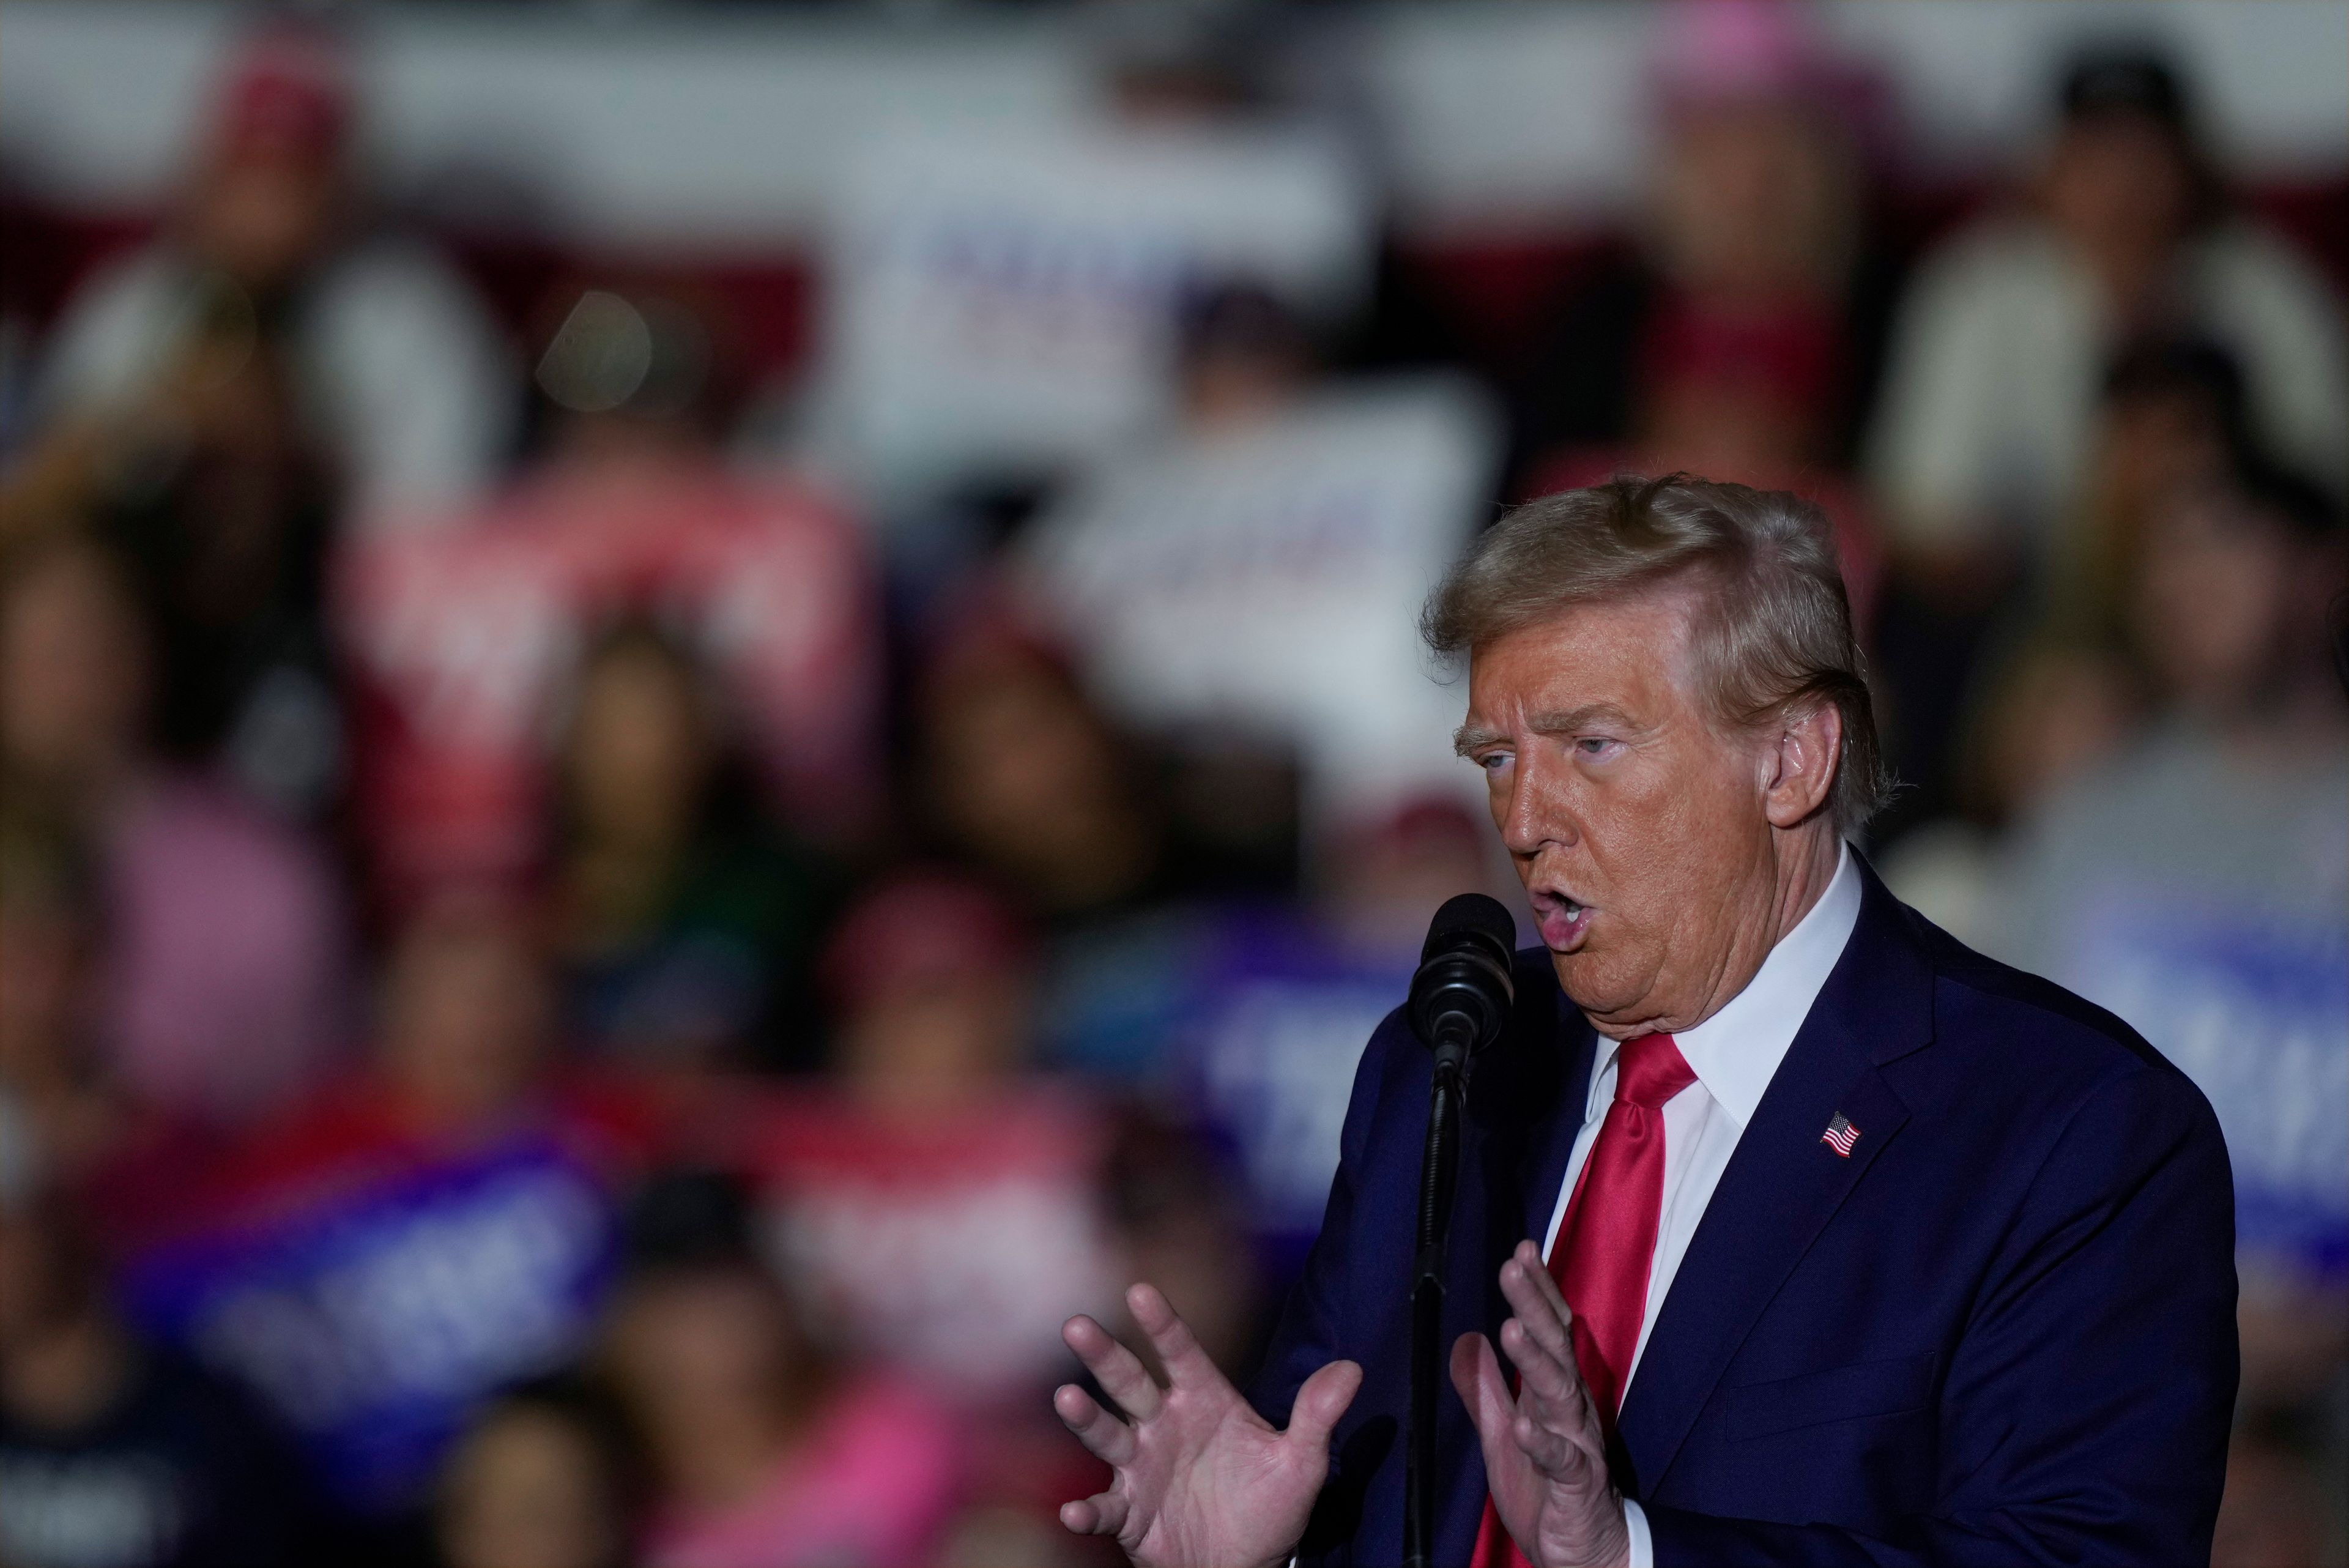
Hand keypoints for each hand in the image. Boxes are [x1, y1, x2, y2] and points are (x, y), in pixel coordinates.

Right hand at [1056, 1282, 1361, 1567]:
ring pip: (1107, 1434)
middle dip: (1104, 1355)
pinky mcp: (1129, 1513)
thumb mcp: (1301, 1463)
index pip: (1182, 1354)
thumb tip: (1352, 1368)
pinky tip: (1074, 1510)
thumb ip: (1317, 1415)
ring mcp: (1141, 1467)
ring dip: (1086, 1417)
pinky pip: (1105, 1508)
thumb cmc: (1269, 1510)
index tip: (1141, 1291)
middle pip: (1129, 1383)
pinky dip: (1088, 1509)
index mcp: (1203, 1402)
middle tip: (1077, 1325)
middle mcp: (1164, 1426)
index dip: (1161, 1324)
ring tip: (1067, 1397)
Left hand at [1450, 1241, 1630, 1567]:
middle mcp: (1571, 1411)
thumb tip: (1466, 1338)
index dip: (1537, 1292)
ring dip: (1537, 1361)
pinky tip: (1522, 1423)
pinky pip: (1562, 1461)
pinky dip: (1543, 1442)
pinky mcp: (1578, 1487)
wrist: (1583, 1554)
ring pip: (1561, 1396)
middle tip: (1512, 1267)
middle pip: (1555, 1350)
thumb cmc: (1546, 1491)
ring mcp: (1577, 1446)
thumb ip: (1485, 1390)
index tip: (1521, 1250)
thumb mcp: (1503, 1434)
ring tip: (1511, 1328)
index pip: (1549, 1333)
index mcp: (1553, 1395)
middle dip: (1535, 1307)